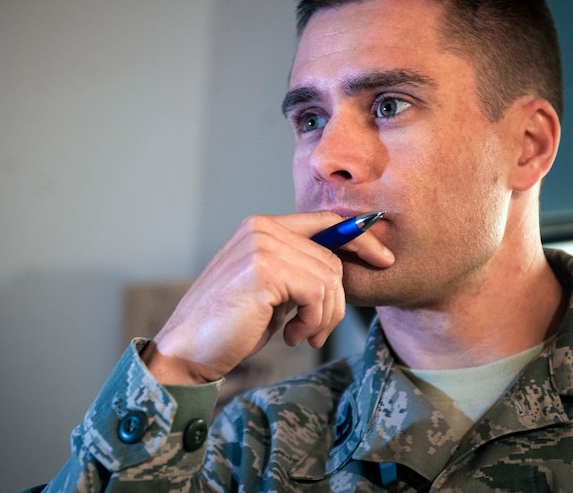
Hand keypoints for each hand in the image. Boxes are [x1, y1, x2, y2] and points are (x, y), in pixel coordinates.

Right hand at [142, 211, 393, 384]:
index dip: (360, 237)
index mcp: (263, 227)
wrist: (189, 350)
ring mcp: (262, 247)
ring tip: (302, 334)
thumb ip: (300, 270)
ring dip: (324, 316)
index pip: (326, 221)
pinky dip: (314, 320)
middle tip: (314, 330)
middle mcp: (262, 229)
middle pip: (332, 257)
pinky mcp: (264, 270)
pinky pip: (317, 293)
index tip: (383, 259)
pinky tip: (293, 335)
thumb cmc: (231, 325)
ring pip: (329, 277)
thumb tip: (344, 268)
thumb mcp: (272, 290)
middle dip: (335, 301)